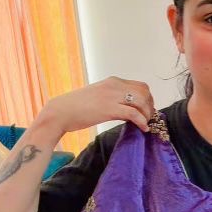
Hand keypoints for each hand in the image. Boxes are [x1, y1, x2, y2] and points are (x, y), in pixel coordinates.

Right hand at [38, 76, 154, 135]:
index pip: (140, 85)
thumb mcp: (99, 98)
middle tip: (147, 119)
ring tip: (145, 124)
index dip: (148, 99)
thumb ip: (114, 100)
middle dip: (150, 106)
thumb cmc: (77, 108)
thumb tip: (127, 111)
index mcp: (112, 82)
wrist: (61, 112)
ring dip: (147, 114)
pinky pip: (134, 113)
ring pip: (142, 101)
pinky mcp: (109, 109)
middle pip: (145, 91)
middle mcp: (114, 85)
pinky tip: (143, 129)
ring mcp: (112, 96)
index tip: (146, 111)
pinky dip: (142, 121)